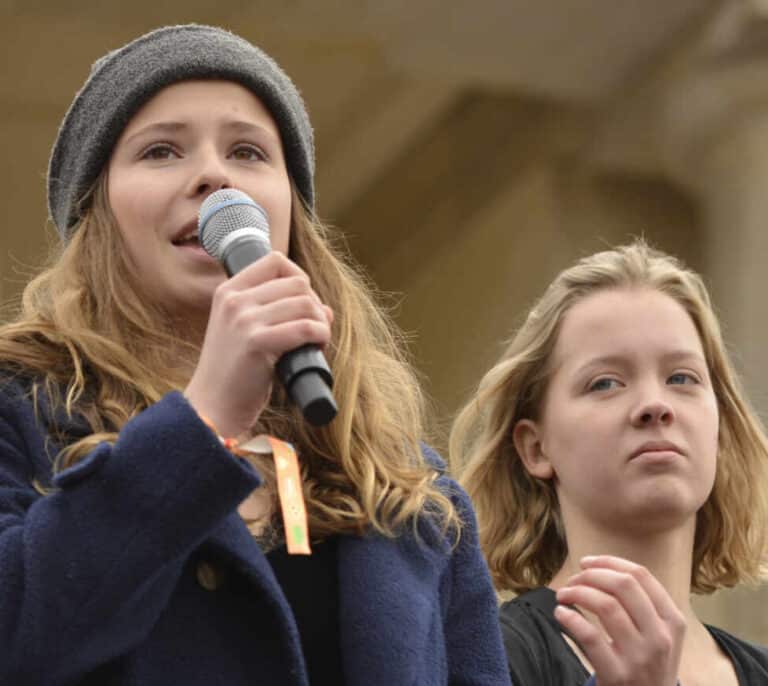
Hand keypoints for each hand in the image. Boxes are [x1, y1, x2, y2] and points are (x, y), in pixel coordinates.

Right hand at [184, 252, 332, 436]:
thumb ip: (279, 314)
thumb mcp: (247, 333)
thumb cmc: (235, 374)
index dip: (299, 279)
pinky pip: (305, 328)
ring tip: (316, 342)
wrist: (212, 409)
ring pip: (306, 304)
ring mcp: (243, 320)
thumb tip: (324, 308)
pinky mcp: (256, 342)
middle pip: (297, 283)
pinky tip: (317, 348)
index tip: (303, 305)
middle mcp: (234, 300)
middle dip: (314, 306)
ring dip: (320, 324)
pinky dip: (320, 336)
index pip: (275, 261)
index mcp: (228, 292)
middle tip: (313, 331)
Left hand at [554, 555, 684, 685]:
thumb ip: (642, 604)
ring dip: (577, 592)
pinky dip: (570, 618)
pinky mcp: (618, 676)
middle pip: (623, 585)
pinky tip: (561, 614)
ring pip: (605, 605)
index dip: (609, 562)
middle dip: (591, 575)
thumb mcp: (659, 635)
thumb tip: (599, 567)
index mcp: (672, 620)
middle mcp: (661, 637)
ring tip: (563, 595)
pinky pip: (589, 636)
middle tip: (573, 579)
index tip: (587, 562)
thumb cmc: (647, 665)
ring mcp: (641, 657)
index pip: (641, 575)